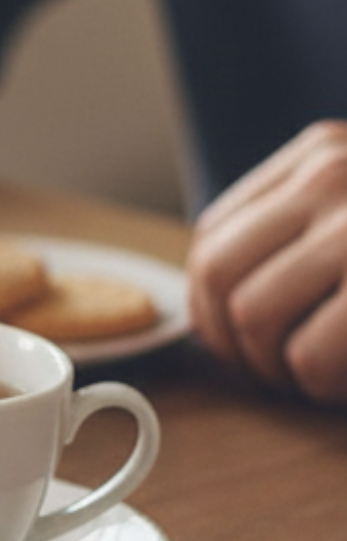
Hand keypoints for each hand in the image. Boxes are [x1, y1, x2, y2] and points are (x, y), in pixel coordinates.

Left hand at [187, 120, 346, 403]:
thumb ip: (302, 223)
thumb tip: (215, 296)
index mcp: (318, 155)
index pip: (215, 231)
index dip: (207, 298)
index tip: (230, 336)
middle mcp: (331, 178)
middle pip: (217, 271)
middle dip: (227, 338)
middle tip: (264, 369)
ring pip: (253, 314)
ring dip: (271, 366)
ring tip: (305, 378)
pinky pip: (311, 353)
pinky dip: (315, 385)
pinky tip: (336, 385)